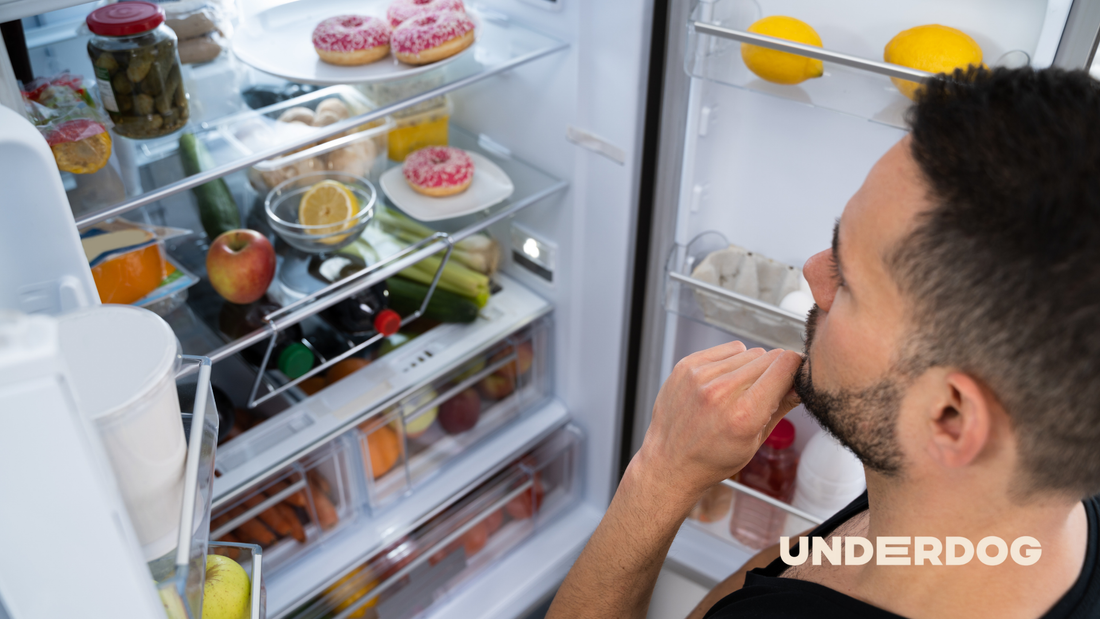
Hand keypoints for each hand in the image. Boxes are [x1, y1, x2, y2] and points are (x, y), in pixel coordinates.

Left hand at [634, 342, 802, 505]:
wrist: (669, 462)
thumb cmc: (712, 459)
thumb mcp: (756, 441)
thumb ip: (782, 406)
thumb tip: (802, 382)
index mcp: (744, 414)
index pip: (786, 365)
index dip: (796, 368)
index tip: (796, 373)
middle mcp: (722, 391)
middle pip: (770, 357)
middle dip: (774, 372)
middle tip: (763, 393)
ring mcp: (701, 376)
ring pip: (749, 351)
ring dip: (751, 367)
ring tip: (738, 392)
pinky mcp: (687, 365)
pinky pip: (727, 349)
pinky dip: (731, 361)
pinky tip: (723, 382)